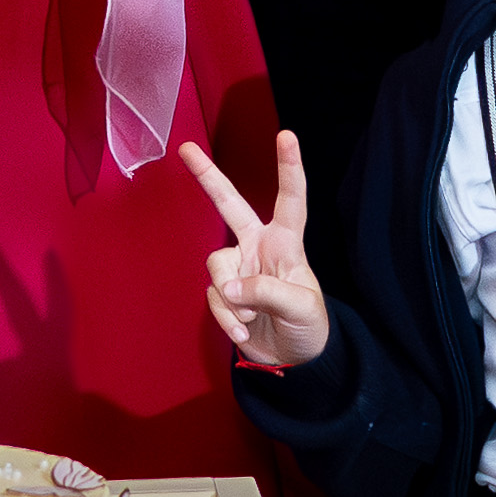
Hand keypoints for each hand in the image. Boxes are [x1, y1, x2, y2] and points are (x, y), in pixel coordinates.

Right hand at [180, 133, 326, 372]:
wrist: (292, 360)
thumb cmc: (309, 326)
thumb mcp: (301, 307)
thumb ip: (268, 292)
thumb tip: (232, 287)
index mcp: (285, 243)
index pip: (290, 200)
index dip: (289, 168)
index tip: (286, 135)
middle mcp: (257, 247)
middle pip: (228, 204)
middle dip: (207, 176)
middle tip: (186, 148)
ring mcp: (238, 268)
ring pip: (217, 267)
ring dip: (233, 299)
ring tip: (253, 318)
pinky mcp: (224, 292)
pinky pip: (214, 298)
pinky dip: (227, 318)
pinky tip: (243, 331)